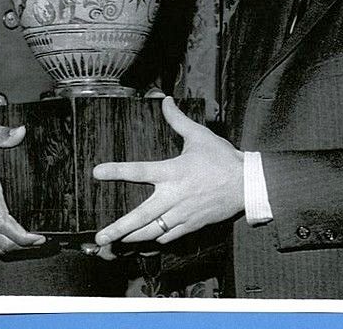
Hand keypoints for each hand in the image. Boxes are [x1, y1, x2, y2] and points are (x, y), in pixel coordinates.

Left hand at [92, 96, 243, 259]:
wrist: (246, 184)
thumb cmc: (222, 158)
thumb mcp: (199, 135)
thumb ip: (178, 119)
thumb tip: (165, 100)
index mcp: (173, 171)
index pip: (139, 170)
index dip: (116, 171)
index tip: (97, 172)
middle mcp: (174, 196)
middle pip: (141, 216)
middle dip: (118, 228)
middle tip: (100, 238)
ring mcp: (182, 214)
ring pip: (152, 231)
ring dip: (132, 238)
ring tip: (116, 243)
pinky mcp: (191, 225)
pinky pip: (169, 235)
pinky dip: (156, 238)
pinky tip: (147, 239)